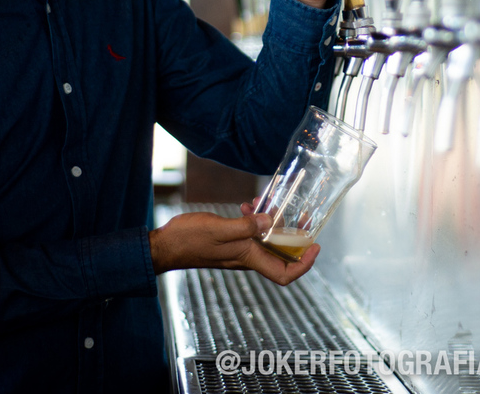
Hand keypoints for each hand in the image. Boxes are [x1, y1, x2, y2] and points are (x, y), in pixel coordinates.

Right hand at [148, 211, 320, 286]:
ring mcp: (239, 249)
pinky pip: (252, 233)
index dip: (304, 264)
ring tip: (270, 205)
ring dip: (274, 224)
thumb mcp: (220, 229)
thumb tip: (271, 221)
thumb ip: (247, 226)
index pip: (284, 274)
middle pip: (281, 256)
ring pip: (267, 241)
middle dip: (295, 239)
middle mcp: (247, 257)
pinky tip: (249, 206)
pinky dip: (255, 219)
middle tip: (303, 220)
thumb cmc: (189, 239)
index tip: (314, 246)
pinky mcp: (230, 241)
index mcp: (248, 258)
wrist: (165, 245)